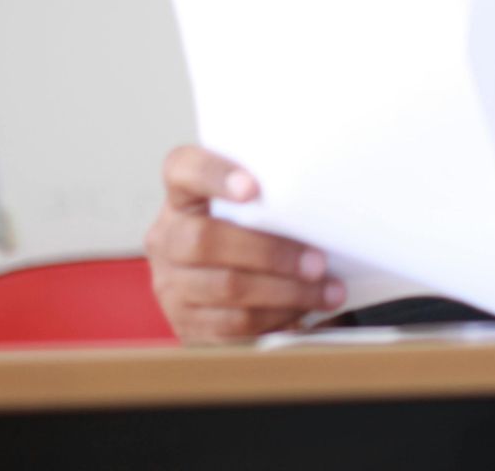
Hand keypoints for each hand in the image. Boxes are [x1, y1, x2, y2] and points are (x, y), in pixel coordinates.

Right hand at [145, 145, 344, 342]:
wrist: (228, 287)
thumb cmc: (253, 234)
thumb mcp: (255, 209)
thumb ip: (272, 197)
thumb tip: (324, 196)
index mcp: (183, 197)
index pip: (183, 169)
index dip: (213, 175)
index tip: (253, 188)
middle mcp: (167, 238)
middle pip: (204, 240)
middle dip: (270, 253)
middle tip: (318, 262)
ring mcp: (171, 284)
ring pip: (226, 287)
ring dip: (286, 292)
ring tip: (327, 291)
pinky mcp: (186, 323)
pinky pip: (233, 323)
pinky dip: (276, 317)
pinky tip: (303, 310)